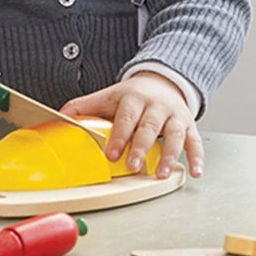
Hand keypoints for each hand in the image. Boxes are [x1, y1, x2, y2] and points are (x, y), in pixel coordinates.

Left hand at [60, 71, 203, 179]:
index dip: (119, 134)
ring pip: (174, 135)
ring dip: (169, 155)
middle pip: (149, 126)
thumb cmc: (132, 95)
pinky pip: (195, 141)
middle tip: (134, 166)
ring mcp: (174, 115)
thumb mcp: (108, 96)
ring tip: (160, 174)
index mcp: (133, 98)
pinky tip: (195, 172)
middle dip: (142, 147)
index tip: (112, 153)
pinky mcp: (189, 125)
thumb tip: (58, 117)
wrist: (163, 81)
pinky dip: (197, 157)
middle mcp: (156, 106)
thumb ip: (84, 106)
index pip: (126, 116)